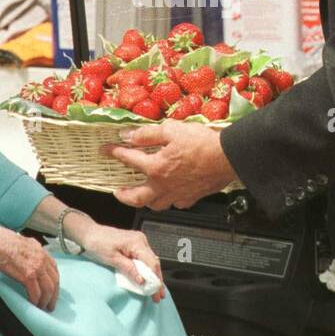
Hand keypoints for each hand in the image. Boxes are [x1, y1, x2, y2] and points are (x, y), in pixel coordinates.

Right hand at [0, 229, 59, 310]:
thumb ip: (27, 250)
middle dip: (54, 294)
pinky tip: (34, 304)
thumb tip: (25, 255)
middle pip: (54, 280)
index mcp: (40, 250)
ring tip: (43, 307)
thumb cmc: (3, 242)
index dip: (54, 280)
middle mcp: (42, 258)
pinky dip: (36, 300)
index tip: (53, 288)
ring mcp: (37, 267)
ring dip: (46, 300)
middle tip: (51, 304)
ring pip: (48, 288)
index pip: (53, 267)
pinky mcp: (29, 275)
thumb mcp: (21, 243)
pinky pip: (36, 292)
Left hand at [77, 225, 167, 302]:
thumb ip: (129, 269)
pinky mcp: (135, 244)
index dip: (155, 279)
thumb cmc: (97, 243)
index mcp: (136, 242)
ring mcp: (139, 241)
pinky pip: (144, 258)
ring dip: (153, 276)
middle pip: (154, 262)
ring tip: (155, 291)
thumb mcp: (112, 259)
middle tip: (158, 296)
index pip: (151, 263)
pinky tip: (148, 279)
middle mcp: (140, 240)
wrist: (89, 233)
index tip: (156, 293)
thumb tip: (142, 280)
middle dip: (157, 280)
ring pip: (150, 261)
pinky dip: (146, 269)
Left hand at [102, 121, 239, 210]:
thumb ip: (147, 134)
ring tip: (141, 197)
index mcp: (156, 167)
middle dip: (124, 195)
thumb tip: (128, 136)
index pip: (128, 159)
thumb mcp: (171, 130)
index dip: (114, 152)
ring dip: (145, 201)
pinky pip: (177, 204)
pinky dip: (171, 201)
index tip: (106, 150)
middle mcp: (164, 185)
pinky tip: (171, 196)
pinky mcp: (193, 197)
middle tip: (117, 191)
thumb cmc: (203, 143)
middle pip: (137, 197)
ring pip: (156, 205)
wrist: (228, 157)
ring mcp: (178, 193)